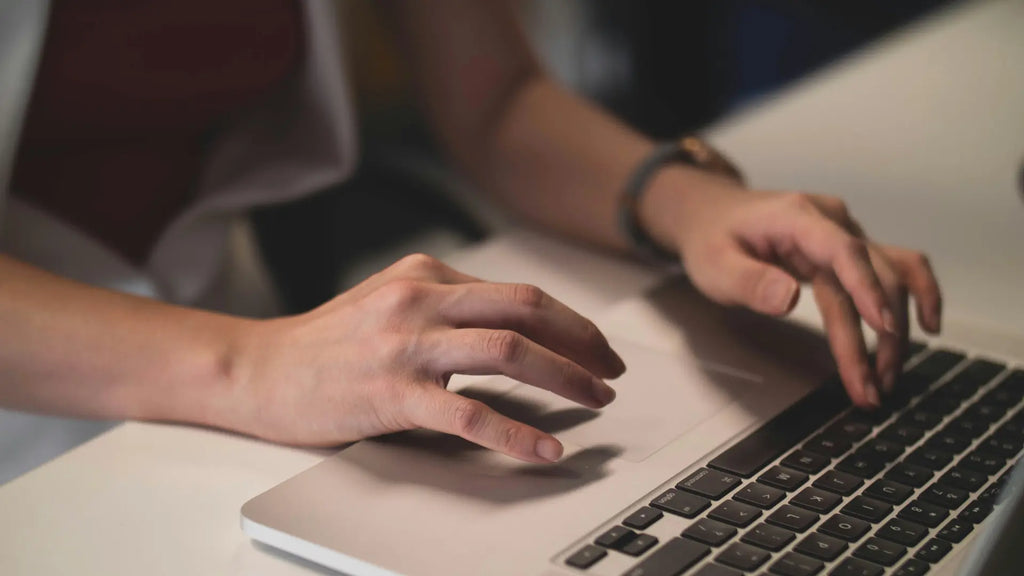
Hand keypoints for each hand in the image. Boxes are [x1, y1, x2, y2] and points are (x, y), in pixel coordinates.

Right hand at [227, 254, 624, 462]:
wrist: (259, 369)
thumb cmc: (328, 343)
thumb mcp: (391, 301)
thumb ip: (447, 305)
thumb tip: (516, 330)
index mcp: (427, 274)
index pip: (519, 293)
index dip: (570, 322)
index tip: (598, 349)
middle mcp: (420, 298)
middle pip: (526, 310)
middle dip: (583, 342)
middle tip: (612, 374)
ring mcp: (406, 344)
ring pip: (509, 351)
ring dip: (565, 378)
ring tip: (595, 402)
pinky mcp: (391, 392)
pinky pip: (469, 412)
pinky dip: (516, 432)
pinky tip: (544, 449)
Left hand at [642, 170, 940, 407]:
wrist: (711, 214)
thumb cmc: (712, 238)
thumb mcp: (714, 265)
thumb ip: (749, 282)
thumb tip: (790, 298)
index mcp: (796, 217)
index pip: (844, 251)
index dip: (867, 289)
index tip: (883, 328)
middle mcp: (830, 221)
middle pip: (872, 275)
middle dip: (878, 335)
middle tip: (873, 387)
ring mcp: (845, 233)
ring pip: (890, 277)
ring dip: (897, 328)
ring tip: (887, 378)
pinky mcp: (849, 249)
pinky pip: (895, 268)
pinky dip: (918, 293)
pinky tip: (929, 325)